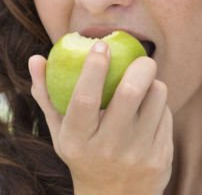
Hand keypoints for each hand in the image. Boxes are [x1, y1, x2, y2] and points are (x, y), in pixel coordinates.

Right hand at [29, 41, 172, 194]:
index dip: (93, 69)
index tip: (100, 45)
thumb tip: (36, 58)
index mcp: (77, 140)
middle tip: (140, 58)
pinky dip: (159, 105)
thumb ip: (47, 95)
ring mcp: (137, 154)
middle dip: (139, 66)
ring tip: (144, 86)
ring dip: (153, 83)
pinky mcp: (161, 157)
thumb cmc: (85, 153)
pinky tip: (149, 111)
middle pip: (130, 92)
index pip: (85, 99)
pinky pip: (166, 114)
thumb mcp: (62, 132)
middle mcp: (107, 148)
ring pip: (156, 97)